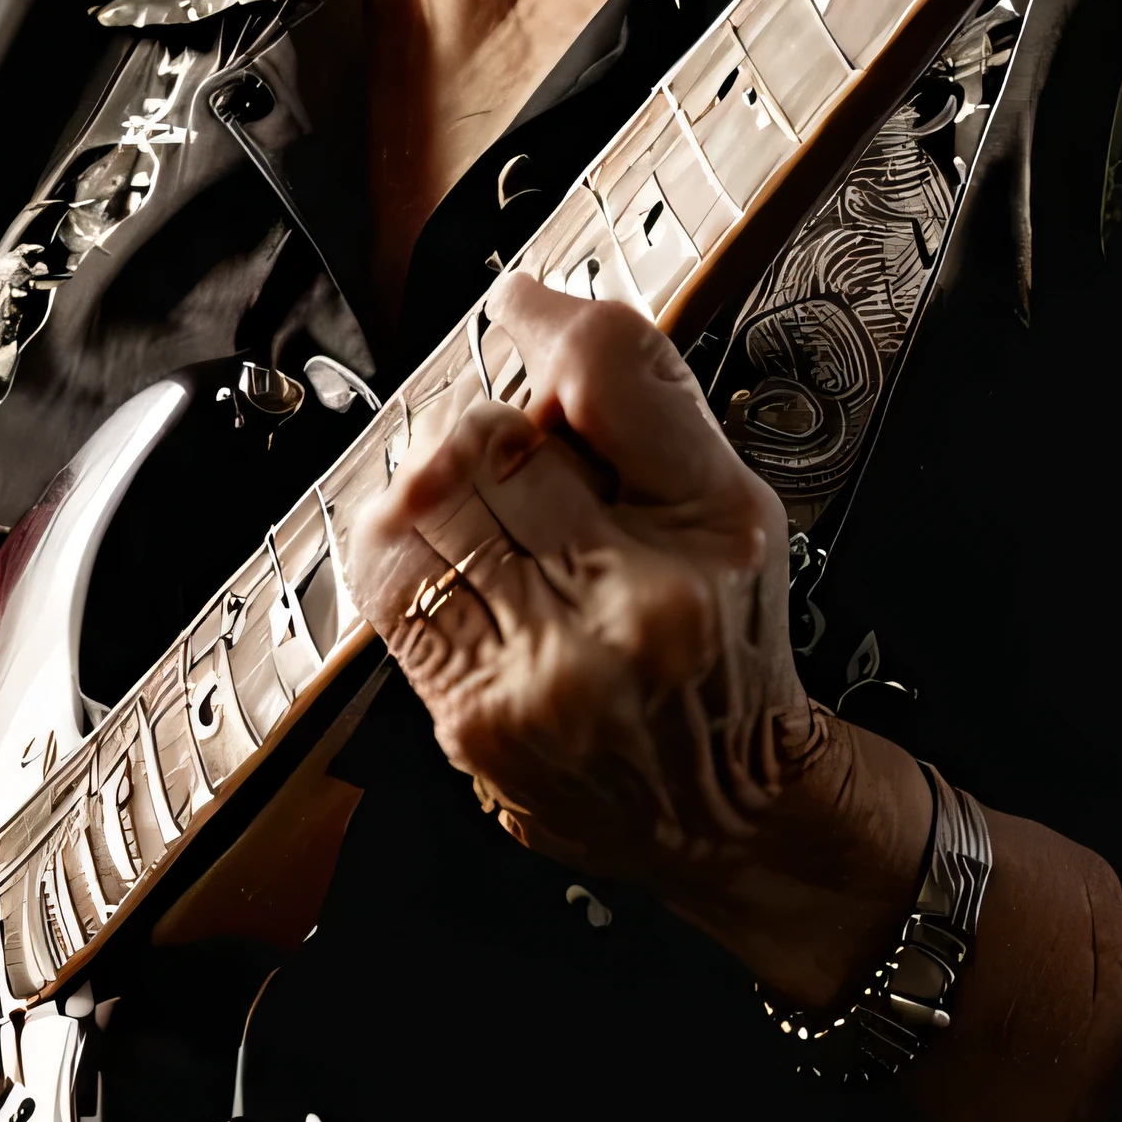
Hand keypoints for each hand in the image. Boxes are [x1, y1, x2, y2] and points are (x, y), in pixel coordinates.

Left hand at [348, 276, 926, 1004]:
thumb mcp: (730, 514)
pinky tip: (440, 557)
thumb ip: (643, 419)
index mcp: (717, 529)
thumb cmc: (725, 651)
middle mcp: (641, 600)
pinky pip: (391, 585)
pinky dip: (398, 550)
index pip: (610, 372)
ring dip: (434, 488)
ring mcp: (554, 668)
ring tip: (475, 513)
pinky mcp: (480, 719)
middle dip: (489, 431)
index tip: (521, 307)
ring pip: (427, 500)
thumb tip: (535, 325)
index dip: (548, 322)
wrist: (729, 813)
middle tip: (517, 460)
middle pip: (495, 436)